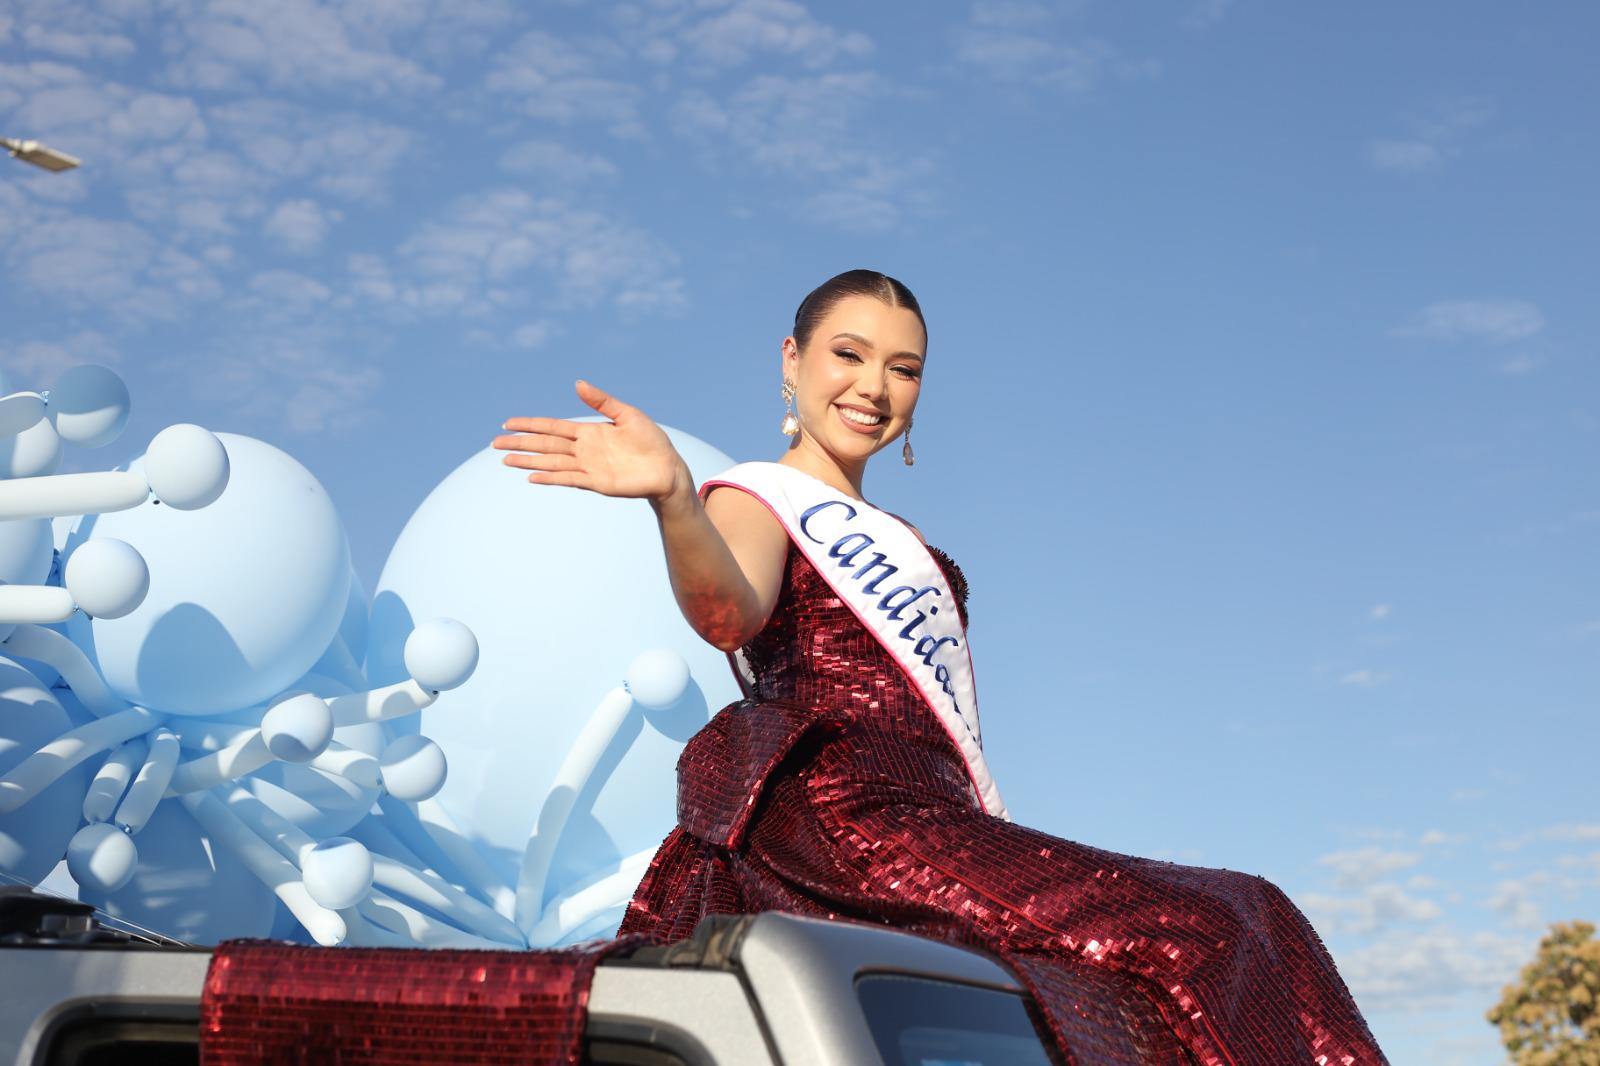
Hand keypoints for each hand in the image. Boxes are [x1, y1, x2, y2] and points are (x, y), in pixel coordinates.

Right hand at [494, 380, 688, 502]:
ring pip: (551, 462)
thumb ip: (601, 400)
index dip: (531, 425)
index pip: (552, 426)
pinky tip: (532, 477)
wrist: (667, 467)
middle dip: (520, 443)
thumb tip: (577, 383)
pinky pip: (569, 479)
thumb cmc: (651, 440)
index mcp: (588, 432)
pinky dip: (551, 478)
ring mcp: (588, 467)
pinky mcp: (597, 483)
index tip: (508, 422)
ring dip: (528, 461)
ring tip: (505, 460)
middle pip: (545, 445)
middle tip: (494, 442)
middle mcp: (583, 450)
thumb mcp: (627, 414)